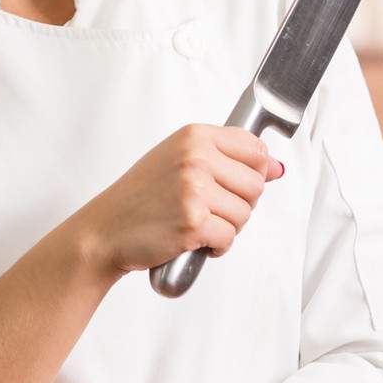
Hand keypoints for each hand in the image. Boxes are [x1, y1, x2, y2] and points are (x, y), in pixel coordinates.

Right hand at [76, 123, 284, 278]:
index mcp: (194, 136)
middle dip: (240, 204)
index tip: (234, 183)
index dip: (253, 172)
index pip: (255, 148)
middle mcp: (195, 157)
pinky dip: (215, 246)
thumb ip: (227, 159)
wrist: (106, 228)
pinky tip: (192, 239)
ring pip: (245, 214)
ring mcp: (194, 189)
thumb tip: (276, 167)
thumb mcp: (179, 161)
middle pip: (256, 184)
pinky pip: (229, 238)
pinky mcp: (193, 222)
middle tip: (209, 207)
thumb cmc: (141, 196)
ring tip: (197, 222)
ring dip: (226, 227)